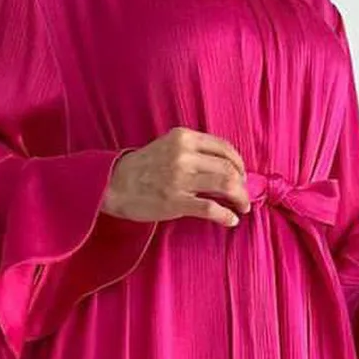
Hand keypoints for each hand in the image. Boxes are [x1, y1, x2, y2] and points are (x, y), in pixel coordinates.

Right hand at [102, 127, 251, 226]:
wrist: (114, 185)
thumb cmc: (143, 168)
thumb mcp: (168, 146)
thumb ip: (194, 151)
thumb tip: (223, 166)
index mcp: (184, 137)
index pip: (224, 148)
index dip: (239, 164)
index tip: (242, 176)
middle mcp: (184, 155)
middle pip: (228, 168)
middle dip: (243, 184)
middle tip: (244, 197)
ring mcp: (180, 178)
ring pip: (225, 185)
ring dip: (240, 199)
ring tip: (242, 208)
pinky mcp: (176, 202)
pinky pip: (211, 208)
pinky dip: (226, 216)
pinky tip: (231, 221)